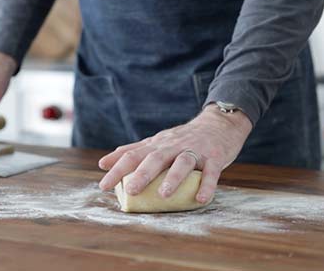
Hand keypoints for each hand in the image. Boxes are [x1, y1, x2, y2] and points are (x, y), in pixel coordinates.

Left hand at [98, 104, 251, 203]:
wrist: (219, 124)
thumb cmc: (183, 138)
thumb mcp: (157, 142)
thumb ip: (132, 152)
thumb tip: (103, 163)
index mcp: (158, 144)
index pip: (133, 155)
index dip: (118, 169)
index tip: (103, 185)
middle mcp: (173, 146)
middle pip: (156, 158)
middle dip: (142, 174)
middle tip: (130, 190)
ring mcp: (195, 151)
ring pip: (182, 163)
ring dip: (173, 178)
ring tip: (164, 195)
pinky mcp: (215, 157)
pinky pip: (211, 172)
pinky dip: (206, 185)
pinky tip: (200, 199)